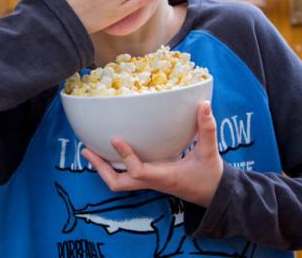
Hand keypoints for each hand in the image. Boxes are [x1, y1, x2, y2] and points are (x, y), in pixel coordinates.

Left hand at [82, 101, 222, 206]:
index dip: (125, 157)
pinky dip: (114, 165)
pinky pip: (126, 175)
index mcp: (165, 176)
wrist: (214, 195)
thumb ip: (207, 129)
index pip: (139, 172)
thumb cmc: (210, 175)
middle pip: (119, 183)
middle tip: (87, 150)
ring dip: (103, 168)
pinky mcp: (150, 178)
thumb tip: (204, 105)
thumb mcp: (209, 152)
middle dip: (101, 168)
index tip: (115, 138)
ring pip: (119, 182)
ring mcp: (149, 182)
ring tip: (89, 150)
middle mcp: (153, 181)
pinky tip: (109, 151)